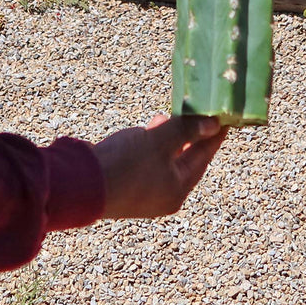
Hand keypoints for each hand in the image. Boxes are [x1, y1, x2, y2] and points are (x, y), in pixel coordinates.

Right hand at [92, 113, 227, 219]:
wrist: (79, 184)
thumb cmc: (125, 164)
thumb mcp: (160, 141)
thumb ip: (187, 131)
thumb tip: (214, 124)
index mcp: (177, 190)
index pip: (203, 156)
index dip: (213, 134)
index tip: (225, 116)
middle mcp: (164, 195)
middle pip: (186, 158)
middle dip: (192, 133)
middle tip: (202, 109)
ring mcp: (144, 191)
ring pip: (166, 158)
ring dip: (172, 135)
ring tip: (175, 113)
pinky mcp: (127, 183)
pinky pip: (149, 160)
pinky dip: (154, 143)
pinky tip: (151, 126)